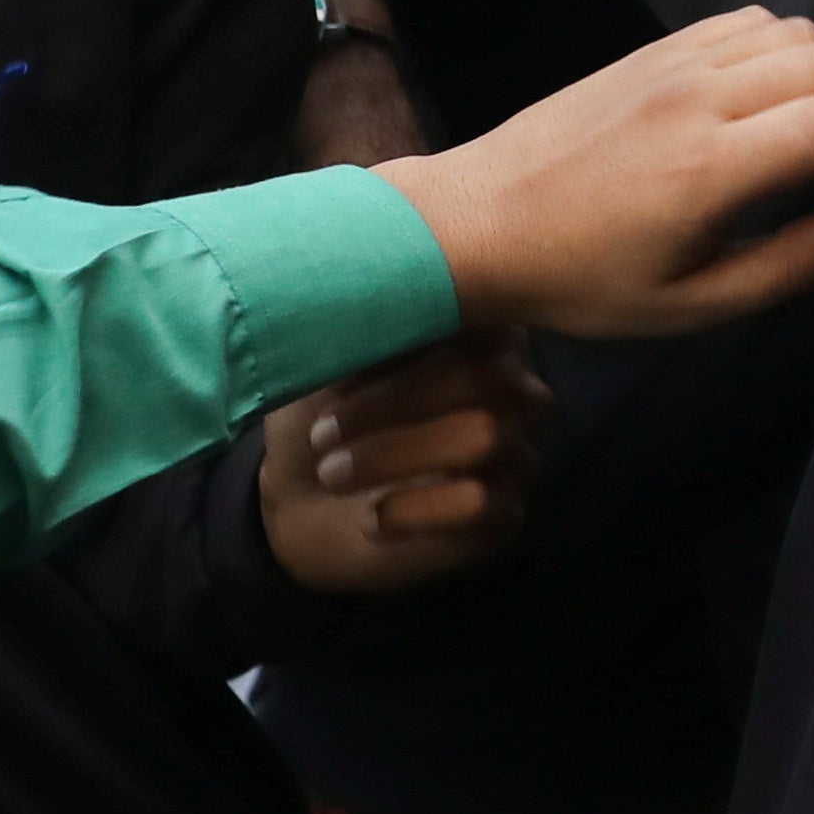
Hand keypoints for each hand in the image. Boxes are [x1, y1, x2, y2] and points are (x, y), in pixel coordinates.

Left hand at [257, 331, 542, 594]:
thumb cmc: (316, 418)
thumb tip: (370, 292)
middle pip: (486, 373)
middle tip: (322, 432)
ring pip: (483, 437)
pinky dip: (412, 510)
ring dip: (392, 454)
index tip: (337, 360)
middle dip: (393, 400)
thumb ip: (360, 322)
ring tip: (331, 475)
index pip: (478, 307)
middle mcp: (510, 385)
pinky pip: (480, 504)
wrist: (299, 507)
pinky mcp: (503, 512)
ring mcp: (514, 450)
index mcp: (474, 330)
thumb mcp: (323, 361)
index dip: (408, 331)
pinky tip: (370, 520)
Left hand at [390, 7, 813, 342]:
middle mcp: (697, 97)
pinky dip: (790, 50)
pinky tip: (781, 101)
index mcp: (706, 166)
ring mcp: (675, 62)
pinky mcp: (657, 49)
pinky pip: (751, 22)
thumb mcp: (689, 305)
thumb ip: (788, 268)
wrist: (480, 221)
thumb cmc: (580, 278)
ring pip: (798, 31)